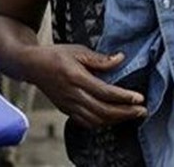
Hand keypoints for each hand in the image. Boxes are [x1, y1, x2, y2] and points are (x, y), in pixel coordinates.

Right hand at [27, 44, 146, 128]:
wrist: (31, 66)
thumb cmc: (56, 55)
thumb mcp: (78, 50)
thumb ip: (99, 58)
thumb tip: (121, 58)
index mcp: (75, 77)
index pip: (104, 92)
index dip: (124, 97)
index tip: (140, 98)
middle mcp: (71, 94)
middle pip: (102, 110)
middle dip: (125, 113)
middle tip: (142, 110)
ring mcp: (67, 105)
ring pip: (95, 120)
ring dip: (116, 120)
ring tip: (132, 115)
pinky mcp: (65, 110)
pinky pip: (86, 122)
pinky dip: (103, 123)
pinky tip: (114, 118)